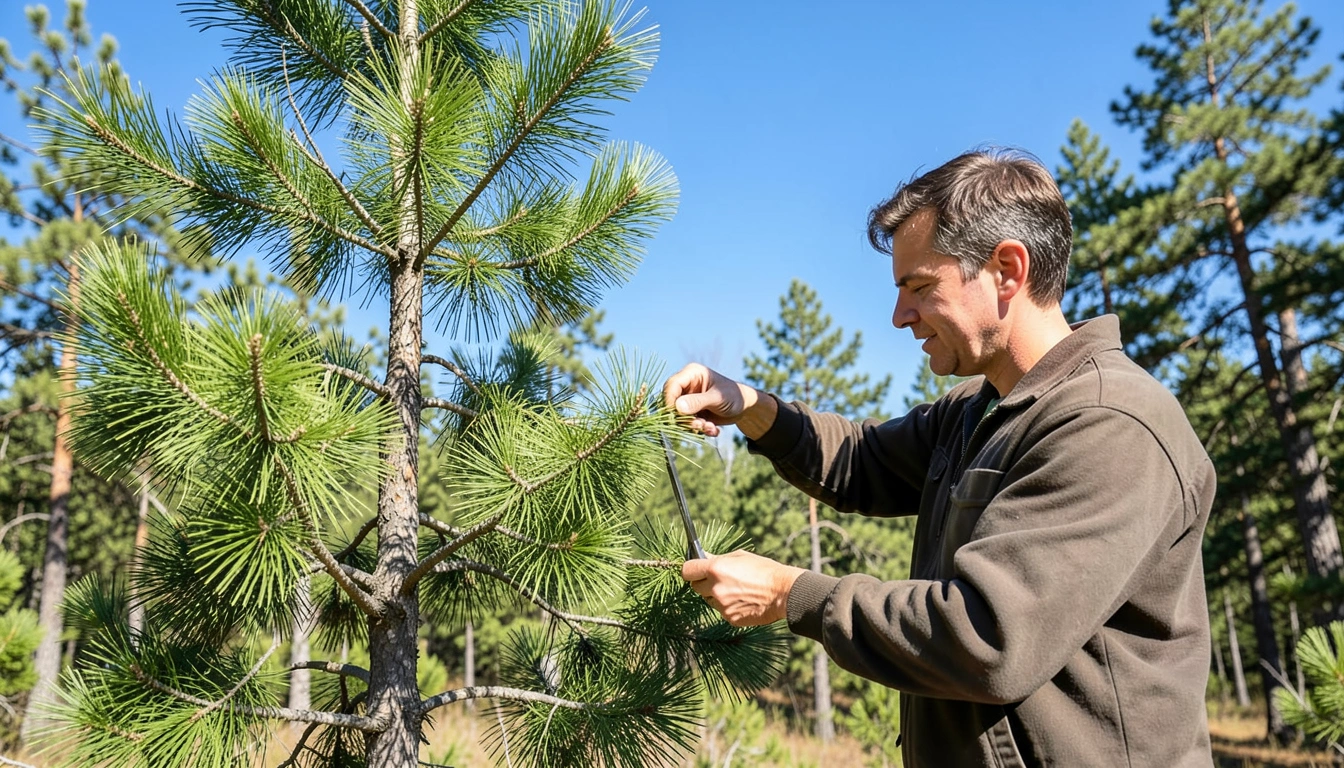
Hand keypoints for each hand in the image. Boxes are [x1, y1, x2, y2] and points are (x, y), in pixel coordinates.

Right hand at [663, 363, 774, 437]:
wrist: (745, 407)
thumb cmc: (734, 395)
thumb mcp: (717, 398)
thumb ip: (697, 402)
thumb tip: (677, 407)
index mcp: (692, 374)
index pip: (671, 386)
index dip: (669, 401)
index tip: (674, 416)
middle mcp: (687, 386)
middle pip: (672, 402)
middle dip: (684, 418)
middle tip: (699, 426)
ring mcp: (689, 400)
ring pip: (679, 416)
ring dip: (694, 425)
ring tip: (710, 427)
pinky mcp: (692, 412)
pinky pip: (688, 423)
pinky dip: (699, 429)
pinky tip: (713, 429)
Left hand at [681, 551, 805, 626]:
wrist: (783, 593)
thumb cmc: (764, 570)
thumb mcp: (740, 556)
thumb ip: (719, 559)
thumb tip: (705, 557)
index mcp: (715, 569)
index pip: (687, 571)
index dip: (690, 569)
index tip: (694, 569)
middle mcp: (715, 588)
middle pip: (695, 587)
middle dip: (703, 583)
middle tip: (717, 579)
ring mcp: (722, 605)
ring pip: (709, 600)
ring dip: (716, 595)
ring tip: (736, 590)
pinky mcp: (729, 618)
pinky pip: (722, 611)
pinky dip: (729, 606)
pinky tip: (744, 600)